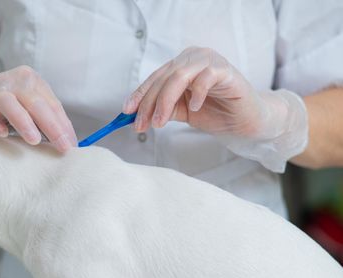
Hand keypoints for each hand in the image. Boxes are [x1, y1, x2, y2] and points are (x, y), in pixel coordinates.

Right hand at [0, 65, 76, 151]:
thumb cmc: (14, 108)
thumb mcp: (34, 111)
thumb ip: (51, 122)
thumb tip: (71, 144)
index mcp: (32, 81)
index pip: (52, 105)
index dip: (62, 126)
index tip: (70, 145)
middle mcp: (13, 80)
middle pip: (34, 102)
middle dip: (50, 126)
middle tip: (60, 146)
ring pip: (8, 103)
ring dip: (22, 121)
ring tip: (34, 140)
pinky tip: (2, 133)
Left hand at [123, 47, 307, 171]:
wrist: (245, 121)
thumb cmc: (214, 113)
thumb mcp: (181, 112)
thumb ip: (163, 109)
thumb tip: (136, 115)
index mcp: (181, 65)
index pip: (154, 79)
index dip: (139, 95)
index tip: (126, 112)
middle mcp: (193, 58)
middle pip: (163, 78)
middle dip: (148, 104)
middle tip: (141, 125)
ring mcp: (210, 61)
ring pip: (179, 76)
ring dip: (165, 101)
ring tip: (159, 123)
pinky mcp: (226, 70)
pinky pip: (206, 77)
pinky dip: (197, 94)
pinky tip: (194, 109)